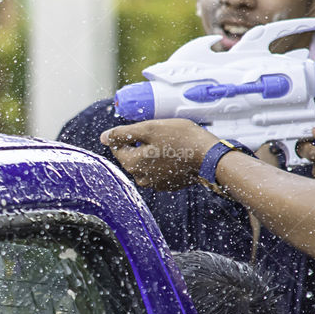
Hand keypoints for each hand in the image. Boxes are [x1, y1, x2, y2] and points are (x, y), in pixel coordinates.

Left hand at [100, 119, 220, 189]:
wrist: (210, 158)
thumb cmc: (181, 139)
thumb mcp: (150, 128)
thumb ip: (123, 133)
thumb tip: (104, 137)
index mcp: (132, 164)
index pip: (117, 147)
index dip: (128, 134)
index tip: (146, 129)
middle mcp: (140, 178)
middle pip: (130, 156)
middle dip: (140, 143)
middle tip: (159, 134)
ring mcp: (154, 184)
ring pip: (144, 163)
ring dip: (151, 152)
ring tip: (169, 143)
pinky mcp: (167, 185)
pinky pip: (157, 170)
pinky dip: (162, 161)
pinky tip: (175, 154)